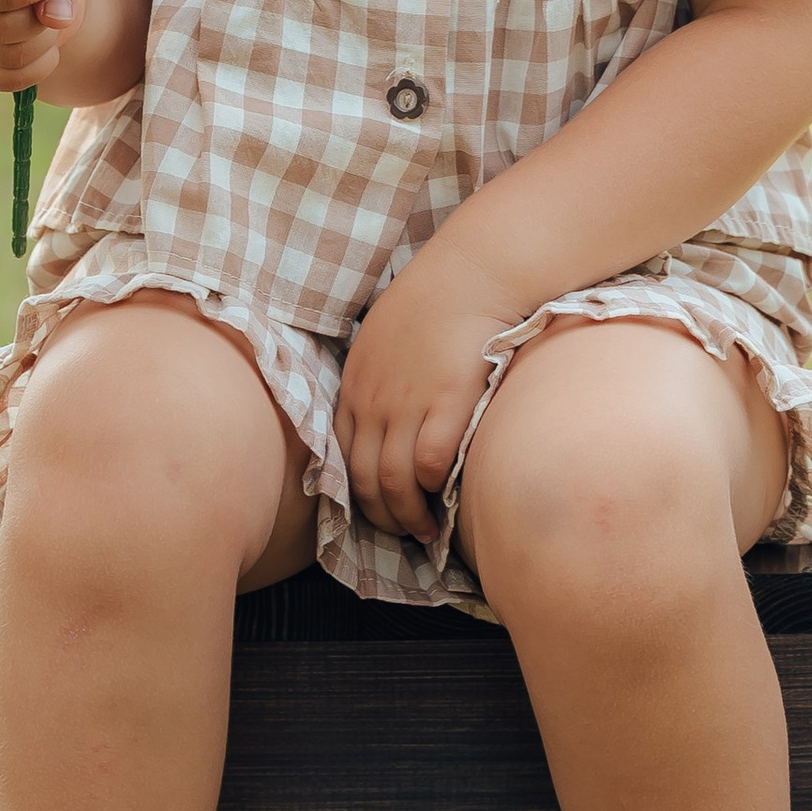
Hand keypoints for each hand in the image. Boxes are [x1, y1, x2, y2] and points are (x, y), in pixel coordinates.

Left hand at [336, 256, 508, 548]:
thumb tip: (383, 417)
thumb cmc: (432, 303)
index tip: (379, 512)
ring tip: (426, 531)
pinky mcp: (445, 404)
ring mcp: (407, 405)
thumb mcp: (380, 341)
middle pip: (364, 481)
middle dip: (382, 518)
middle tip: (404, 534)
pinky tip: (446, 501)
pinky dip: (432, 490)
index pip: (343, 460)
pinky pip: (428, 464)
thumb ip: (374, 381)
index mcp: (354, 388)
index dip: (359, 497)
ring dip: (408, 516)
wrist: (468, 275)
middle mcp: (372, 402)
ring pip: (393, 483)